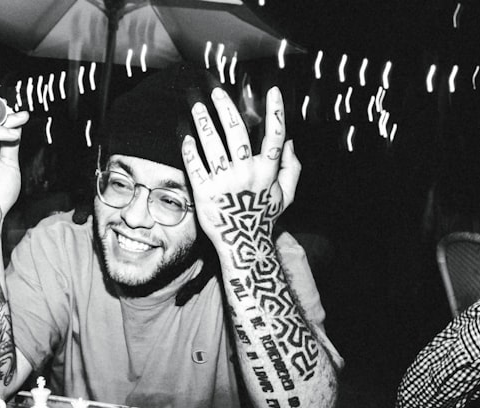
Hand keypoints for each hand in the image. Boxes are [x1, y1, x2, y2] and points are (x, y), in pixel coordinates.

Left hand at [181, 86, 300, 245]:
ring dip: (204, 122)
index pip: (275, 136)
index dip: (276, 112)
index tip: (273, 91)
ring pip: (212, 145)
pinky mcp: (204, 193)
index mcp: (267, 171)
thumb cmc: (263, 216)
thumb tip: (291, 142)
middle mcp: (246, 174)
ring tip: (198, 108)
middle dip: (226, 109)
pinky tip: (187, 138)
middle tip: (217, 93)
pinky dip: (190, 150)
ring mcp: (224, 183)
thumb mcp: (286, 194)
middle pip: (237, 133)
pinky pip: (195, 166)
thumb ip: (292, 168)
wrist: (243, 243)